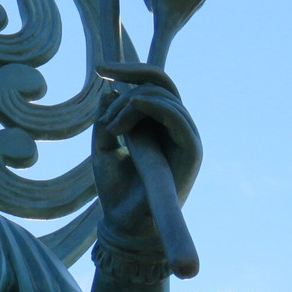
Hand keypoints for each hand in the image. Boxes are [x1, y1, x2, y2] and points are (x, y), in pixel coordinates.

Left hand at [92, 62, 201, 245]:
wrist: (124, 223)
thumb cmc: (115, 188)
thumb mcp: (103, 144)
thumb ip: (108, 117)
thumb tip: (110, 89)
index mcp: (160, 124)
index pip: (155, 84)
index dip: (130, 70)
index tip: (99, 67)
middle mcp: (177, 127)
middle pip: (161, 81)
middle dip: (129, 73)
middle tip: (101, 78)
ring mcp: (187, 137)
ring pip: (163, 95)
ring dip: (129, 103)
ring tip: (111, 129)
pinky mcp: (192, 149)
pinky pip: (174, 113)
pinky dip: (143, 109)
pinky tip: (121, 126)